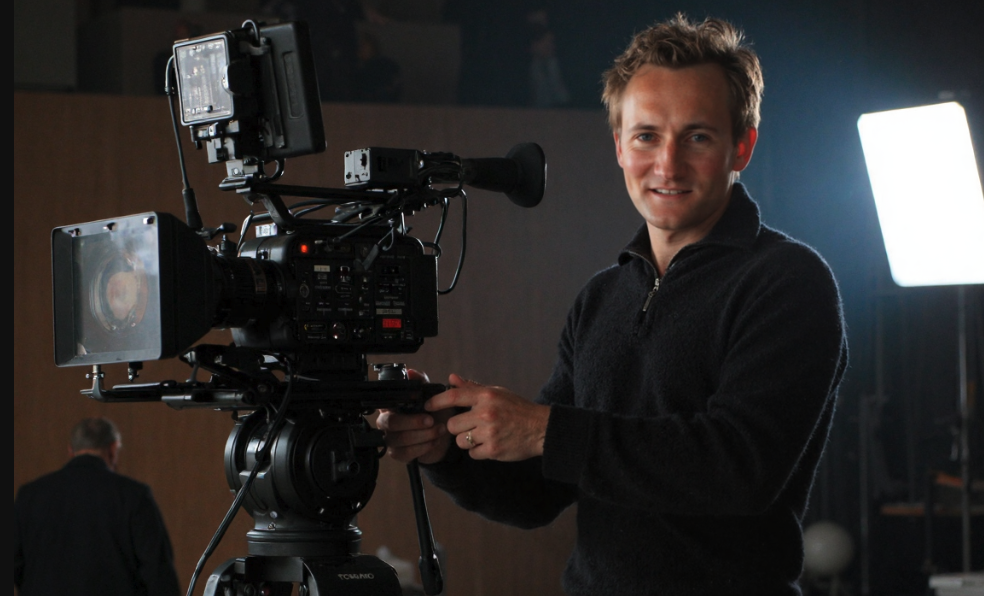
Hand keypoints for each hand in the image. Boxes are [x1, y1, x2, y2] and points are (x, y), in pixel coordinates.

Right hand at [376, 369, 453, 463]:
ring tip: (439, 429)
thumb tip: (410, 372)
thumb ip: (421, 382)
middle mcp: (386, 421)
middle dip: (413, 422)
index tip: (419, 403)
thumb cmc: (436, 413)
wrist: (445, 436)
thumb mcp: (432, 394)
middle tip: (431, 420)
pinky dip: (423, 447)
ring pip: (400, 438)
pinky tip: (434, 441)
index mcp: (391, 405)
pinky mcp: (397, 453)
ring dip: (423, 435)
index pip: (384, 403)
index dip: (399, 403)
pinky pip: (405, 453)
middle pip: (390, 422)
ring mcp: (390, 439)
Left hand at [429, 374, 550, 461]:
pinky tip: (489, 444)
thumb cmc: (518, 409)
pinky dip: (478, 451)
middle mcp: (486, 413)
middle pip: (452, 424)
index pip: (454, 396)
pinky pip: (472, 453)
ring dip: (467, 440)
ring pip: (460, 441)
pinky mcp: (493, 449)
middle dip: (457, 427)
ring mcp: (489, 433)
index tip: (428, 406)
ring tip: (482, 435)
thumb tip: (452, 379)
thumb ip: (472, 387)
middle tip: (470, 426)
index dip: (437, 401)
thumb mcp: (497, 393)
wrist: (540, 428)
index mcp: (486, 396)